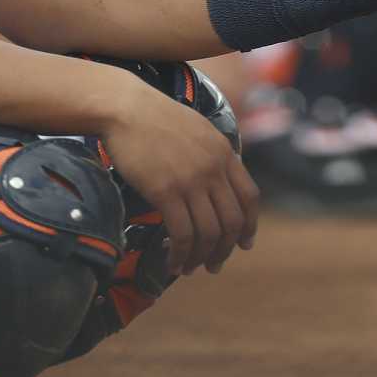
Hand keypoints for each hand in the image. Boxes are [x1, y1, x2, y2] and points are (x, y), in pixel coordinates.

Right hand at [100, 75, 259, 275]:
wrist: (126, 108)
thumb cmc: (156, 119)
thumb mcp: (198, 131)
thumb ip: (212, 156)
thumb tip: (217, 184)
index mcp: (224, 153)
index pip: (250, 197)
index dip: (250, 226)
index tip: (244, 243)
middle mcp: (213, 169)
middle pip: (232, 221)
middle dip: (225, 249)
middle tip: (214, 265)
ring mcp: (191, 180)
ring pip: (209, 233)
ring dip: (201, 257)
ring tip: (189, 268)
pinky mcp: (166, 191)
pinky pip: (181, 234)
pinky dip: (179, 254)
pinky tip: (172, 262)